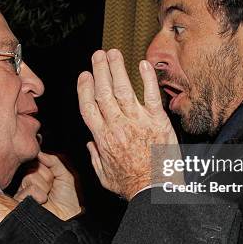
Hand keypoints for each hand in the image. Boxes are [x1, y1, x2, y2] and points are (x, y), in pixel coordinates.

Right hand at [15, 152, 81, 219]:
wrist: (67, 218)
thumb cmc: (66, 200)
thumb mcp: (64, 176)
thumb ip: (54, 161)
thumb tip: (40, 152)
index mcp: (38, 175)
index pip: (36, 160)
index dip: (46, 167)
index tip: (53, 178)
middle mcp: (28, 182)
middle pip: (33, 167)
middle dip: (47, 178)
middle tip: (51, 189)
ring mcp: (22, 192)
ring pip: (30, 177)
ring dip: (44, 188)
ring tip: (47, 197)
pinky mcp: (19, 202)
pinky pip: (29, 189)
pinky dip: (39, 196)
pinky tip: (41, 203)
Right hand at [78, 49, 178, 199]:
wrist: (155, 191)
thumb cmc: (132, 186)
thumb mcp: (104, 176)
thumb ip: (95, 157)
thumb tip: (90, 144)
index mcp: (102, 138)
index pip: (88, 107)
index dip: (85, 88)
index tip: (84, 75)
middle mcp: (117, 126)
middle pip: (103, 93)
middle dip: (99, 70)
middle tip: (97, 55)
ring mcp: (138, 122)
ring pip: (123, 89)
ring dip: (116, 68)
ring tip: (113, 52)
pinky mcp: (158, 121)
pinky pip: (151, 95)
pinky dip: (147, 78)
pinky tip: (142, 64)